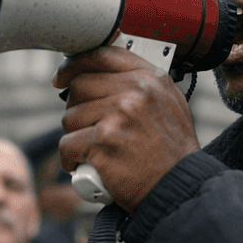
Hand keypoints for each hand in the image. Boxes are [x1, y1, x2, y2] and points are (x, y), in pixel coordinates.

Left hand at [53, 46, 199, 211]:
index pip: (101, 55)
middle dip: (76, 109)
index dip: (74, 64)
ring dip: (75, 136)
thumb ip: (141, 84)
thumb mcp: (168, 104)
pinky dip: (71, 159)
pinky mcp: (104, 142)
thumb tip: (101, 71)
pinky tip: (84, 165)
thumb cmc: (172, 152)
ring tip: (94, 150)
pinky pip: (67, 144)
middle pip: (79, 86)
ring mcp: (119, 115)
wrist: (179, 187)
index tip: (63, 77)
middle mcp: (136, 91)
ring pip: (70, 117)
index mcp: (151, 78)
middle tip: (87, 128)